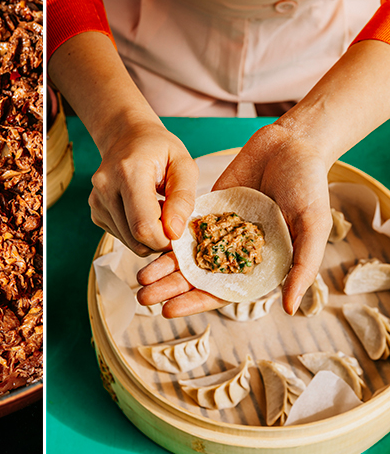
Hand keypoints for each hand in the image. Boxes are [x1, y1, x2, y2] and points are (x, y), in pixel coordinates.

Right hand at [90, 120, 197, 255]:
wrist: (127, 136)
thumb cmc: (159, 148)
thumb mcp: (184, 164)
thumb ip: (183, 198)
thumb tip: (175, 232)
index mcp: (128, 172)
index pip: (143, 226)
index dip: (165, 239)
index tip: (180, 232)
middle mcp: (106, 187)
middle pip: (135, 238)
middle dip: (159, 241)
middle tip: (174, 224)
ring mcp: (97, 201)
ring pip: (128, 241)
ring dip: (149, 236)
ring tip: (158, 210)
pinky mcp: (95, 211)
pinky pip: (122, 236)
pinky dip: (137, 232)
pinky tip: (143, 210)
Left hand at [137, 124, 332, 316]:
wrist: (291, 144)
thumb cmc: (310, 186)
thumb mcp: (314, 226)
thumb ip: (303, 266)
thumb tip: (289, 308)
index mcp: (258, 265)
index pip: (221, 292)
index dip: (196, 302)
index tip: (169, 310)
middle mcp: (235, 252)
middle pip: (197, 277)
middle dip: (170, 288)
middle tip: (144, 296)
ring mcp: (219, 231)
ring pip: (186, 255)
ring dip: (162, 267)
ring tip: (140, 277)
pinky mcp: (207, 210)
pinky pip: (183, 227)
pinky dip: (165, 237)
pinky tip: (146, 243)